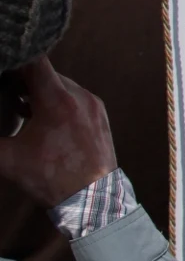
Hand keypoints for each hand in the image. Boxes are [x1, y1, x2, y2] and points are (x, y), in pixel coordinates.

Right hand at [0, 58, 115, 204]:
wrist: (94, 201)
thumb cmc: (52, 180)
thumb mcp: (8, 160)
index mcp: (57, 101)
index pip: (34, 61)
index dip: (15, 59)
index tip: (4, 64)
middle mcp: (79, 96)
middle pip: (46, 72)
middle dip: (24, 78)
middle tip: (5, 87)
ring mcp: (92, 104)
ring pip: (62, 84)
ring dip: (41, 90)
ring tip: (22, 104)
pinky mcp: (100, 114)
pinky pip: (75, 97)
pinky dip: (58, 100)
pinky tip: (43, 116)